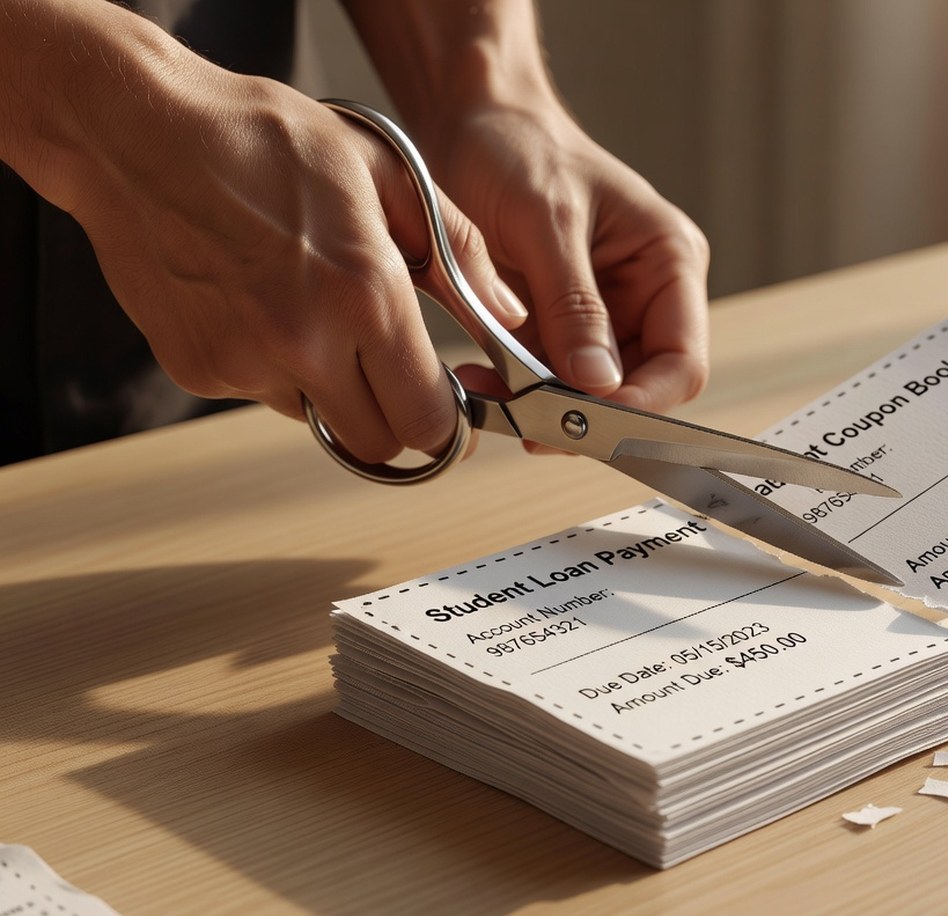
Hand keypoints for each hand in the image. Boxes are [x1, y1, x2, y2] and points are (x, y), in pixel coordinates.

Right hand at [65, 59, 527, 463]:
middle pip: (380, 445)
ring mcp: (243, 363)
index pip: (430, 421)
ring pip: (321, 423)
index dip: (448, 421)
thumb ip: (458, 253)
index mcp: (364, 295)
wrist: (132, 132)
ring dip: (334, 391)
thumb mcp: (386, 172)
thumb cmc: (261, 139)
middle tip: (393, 371)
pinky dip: (276, 371)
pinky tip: (263, 306)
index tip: (448, 403)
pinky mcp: (196, 370)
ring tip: (316, 313)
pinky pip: (263, 396)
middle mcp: (303, 343)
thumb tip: (507, 314)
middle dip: (396, 417)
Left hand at [420, 99, 709, 415]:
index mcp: (670, 261)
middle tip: (529, 424)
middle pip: (642, 388)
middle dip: (588, 414)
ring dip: (546, 408)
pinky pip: (552, 380)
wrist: (473, 122)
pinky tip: (482, 379)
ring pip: (594, 395)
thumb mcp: (546, 221)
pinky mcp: (562, 326)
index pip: (683, 362)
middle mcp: (649, 295)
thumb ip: (572, 304)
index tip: (585, 422)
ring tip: (491, 394)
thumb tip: (599, 384)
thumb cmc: (520, 147)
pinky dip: (520, 390)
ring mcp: (607, 315)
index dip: (643, 403)